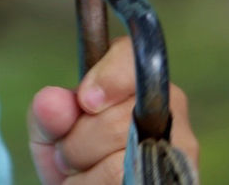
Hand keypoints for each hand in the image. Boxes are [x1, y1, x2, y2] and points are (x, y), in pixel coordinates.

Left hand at [27, 37, 197, 183]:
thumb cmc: (72, 159)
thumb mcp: (50, 133)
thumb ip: (47, 114)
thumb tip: (53, 100)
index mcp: (134, 83)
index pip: (133, 56)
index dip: (109, 78)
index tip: (85, 101)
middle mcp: (168, 110)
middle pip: (115, 120)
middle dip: (77, 144)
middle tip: (68, 155)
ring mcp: (180, 150)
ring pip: (121, 162)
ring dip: (85, 174)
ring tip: (82, 174)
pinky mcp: (181, 179)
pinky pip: (125, 182)